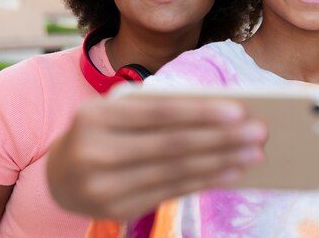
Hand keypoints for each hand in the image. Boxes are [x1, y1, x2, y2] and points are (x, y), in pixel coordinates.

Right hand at [46, 94, 266, 219]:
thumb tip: (219, 113)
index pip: (158, 112)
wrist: (59, 174)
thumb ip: (157, 108)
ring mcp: (101, 187)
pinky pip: (170, 193)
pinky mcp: (114, 210)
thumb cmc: (103, 131)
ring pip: (175, 172)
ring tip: (253, 154)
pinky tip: (231, 173)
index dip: (200, 112)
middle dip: (221, 138)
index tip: (239, 110)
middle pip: (172, 145)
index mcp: (95, 116)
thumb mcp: (118, 111)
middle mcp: (94, 152)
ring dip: (221, 163)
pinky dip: (205, 182)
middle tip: (258, 132)